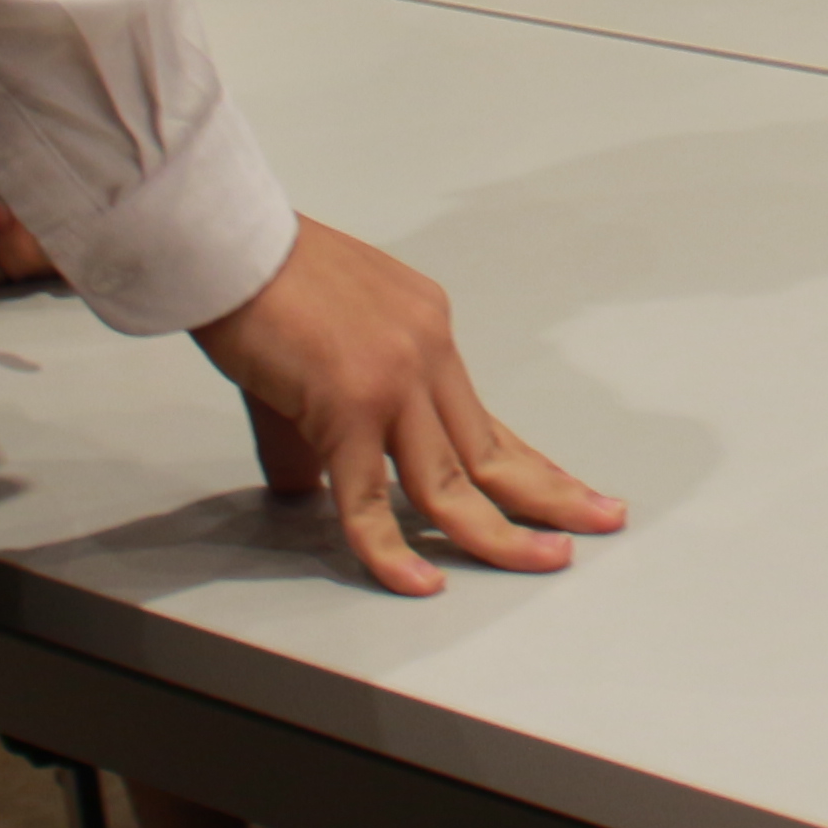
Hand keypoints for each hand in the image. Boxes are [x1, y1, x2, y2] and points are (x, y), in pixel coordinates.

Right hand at [191, 219, 622, 597]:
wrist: (228, 246)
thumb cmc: (262, 287)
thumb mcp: (314, 359)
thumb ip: (321, 432)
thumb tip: (308, 489)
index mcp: (428, 331)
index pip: (484, 417)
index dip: (528, 462)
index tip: (566, 491)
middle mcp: (426, 352)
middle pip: (493, 446)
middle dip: (550, 493)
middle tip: (600, 522)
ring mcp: (392, 381)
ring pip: (453, 479)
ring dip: (500, 531)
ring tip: (543, 561)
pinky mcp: (347, 406)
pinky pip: (370, 498)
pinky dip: (392, 548)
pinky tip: (420, 581)